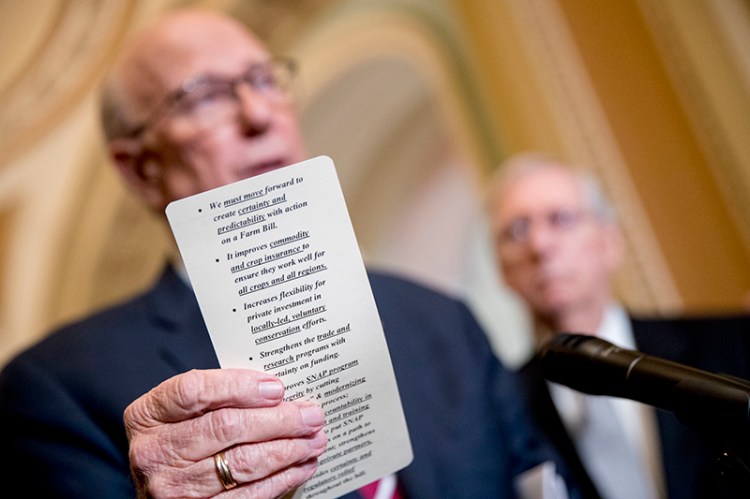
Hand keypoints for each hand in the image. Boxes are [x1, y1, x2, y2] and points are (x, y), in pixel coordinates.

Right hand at [124, 368, 326, 497]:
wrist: (161, 487)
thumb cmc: (179, 438)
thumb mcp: (182, 412)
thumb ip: (218, 397)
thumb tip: (276, 392)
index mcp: (147, 415)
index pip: (194, 391)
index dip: (239, 387)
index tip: (276, 388)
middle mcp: (154, 452)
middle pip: (226, 427)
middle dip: (278, 419)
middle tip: (311, 415)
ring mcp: (172, 487)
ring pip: (243, 463)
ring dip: (288, 450)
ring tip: (314, 439)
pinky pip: (249, 495)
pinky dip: (282, 478)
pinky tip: (302, 465)